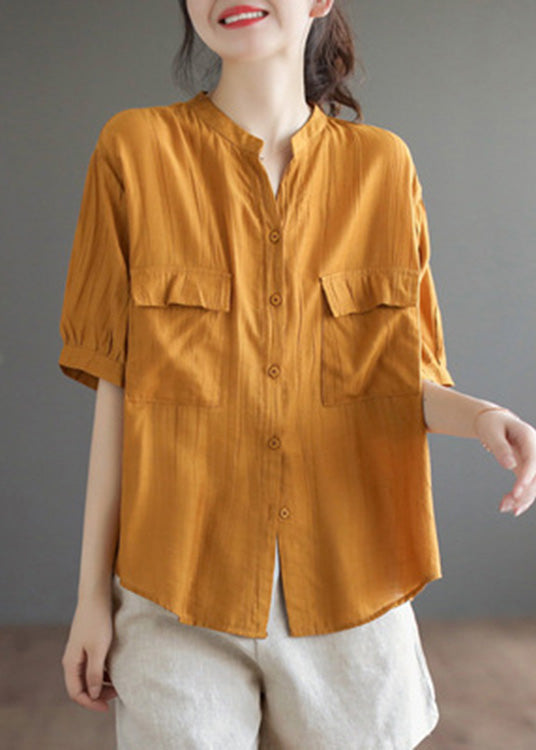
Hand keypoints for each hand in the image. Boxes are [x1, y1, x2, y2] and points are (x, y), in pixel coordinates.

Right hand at [61, 594, 117, 711]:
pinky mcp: (87, 643)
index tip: (107, 708)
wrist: (96, 596)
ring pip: (88, 675)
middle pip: (82, 686)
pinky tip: (116, 669)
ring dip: (102, 682)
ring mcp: (79, 651)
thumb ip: (94, 673)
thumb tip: (93, 694)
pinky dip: (103, 671)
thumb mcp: (98, 650)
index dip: (91, 703)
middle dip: (98, 694)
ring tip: (119, 683)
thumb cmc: (97, 621)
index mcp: (71, 663)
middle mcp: (72, 659)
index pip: (76, 693)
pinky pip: (92, 664)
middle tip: (117, 694)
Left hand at [476, 409, 535, 516]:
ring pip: (535, 483)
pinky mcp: (527, 467)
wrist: (494, 421)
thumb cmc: (491, 424)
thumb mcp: (491, 432)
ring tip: (503, 507)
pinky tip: (512, 508)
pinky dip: (522, 497)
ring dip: (523, 498)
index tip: (517, 491)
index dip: (527, 476)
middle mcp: (535, 449)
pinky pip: (530, 485)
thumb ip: (500, 447)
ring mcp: (533, 459)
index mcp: (528, 436)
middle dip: (525, 492)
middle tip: (505, 504)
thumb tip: (510, 466)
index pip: (533, 459)